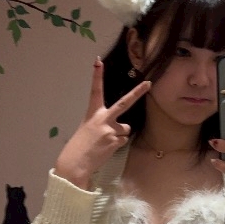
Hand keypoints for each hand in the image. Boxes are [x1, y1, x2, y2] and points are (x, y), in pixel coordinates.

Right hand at [54, 58, 149, 188]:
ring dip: (119, 135)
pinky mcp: (115, 140)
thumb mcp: (87, 128)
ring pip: (125, 129)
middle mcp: (102, 118)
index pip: (95, 90)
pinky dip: (117, 144)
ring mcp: (110, 129)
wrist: (75, 162)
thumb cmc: (80, 145)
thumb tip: (121, 128)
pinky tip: (106, 149)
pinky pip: (123, 140)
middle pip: (124, 103)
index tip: (99, 61)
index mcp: (92, 113)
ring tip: (105, 142)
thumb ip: (102, 123)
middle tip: (149, 83)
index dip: (97, 75)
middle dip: (138, 92)